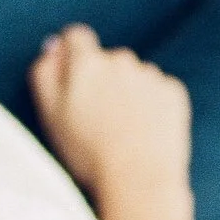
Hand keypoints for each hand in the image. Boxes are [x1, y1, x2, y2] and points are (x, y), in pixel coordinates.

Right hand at [28, 25, 197, 219]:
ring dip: (130, 94)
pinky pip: (160, 92)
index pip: (76, 38)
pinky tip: (148, 134)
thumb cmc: (89, 155)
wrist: (139, 182)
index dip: (74, 56)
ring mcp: (150, 76)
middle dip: (104, 80)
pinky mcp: (174, 93)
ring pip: (136, 77)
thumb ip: (45, 74)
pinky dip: (155, 107)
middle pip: (108, 60)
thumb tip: (53, 46)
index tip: (77, 79)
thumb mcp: (51, 116)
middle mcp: (120, 60)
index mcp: (86, 63)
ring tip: (126, 133)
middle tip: (101, 121)